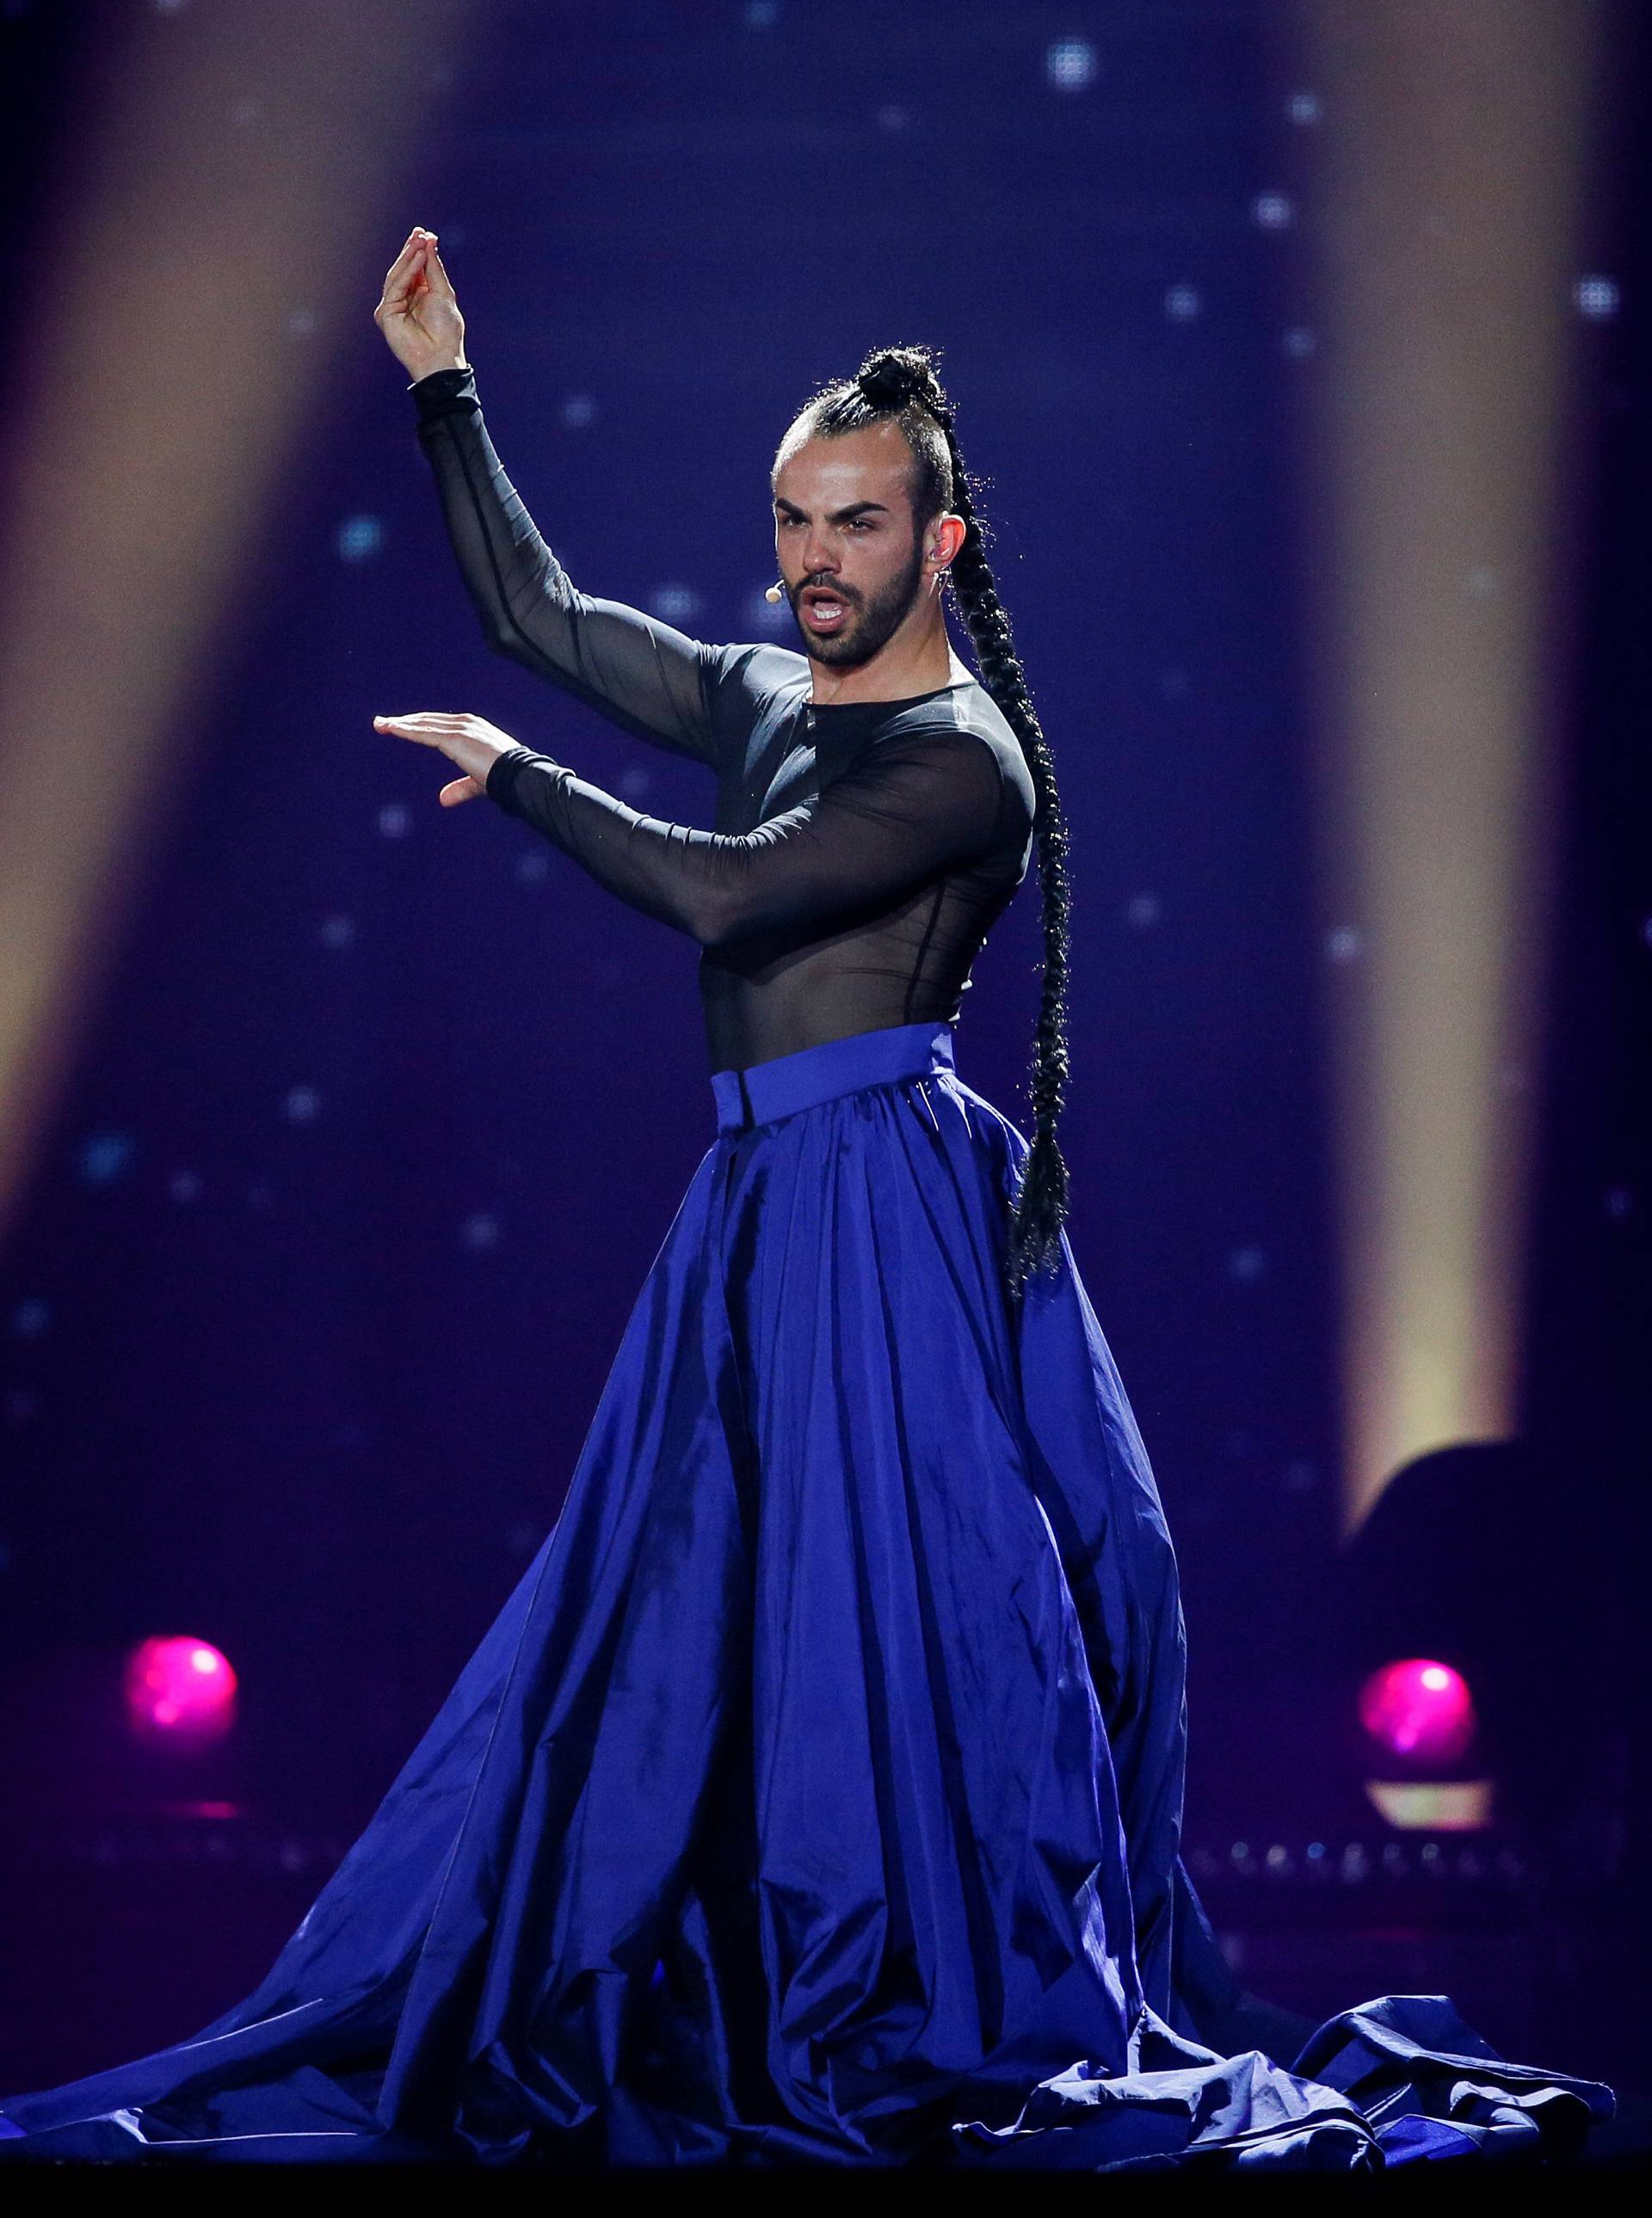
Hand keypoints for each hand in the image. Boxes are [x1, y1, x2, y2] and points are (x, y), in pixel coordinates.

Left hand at [373, 710, 523, 806]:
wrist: (521, 777)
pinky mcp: (455, 739)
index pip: (439, 723)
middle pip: (427, 719)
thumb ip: (460, 788)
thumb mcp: (479, 783)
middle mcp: (466, 723)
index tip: (400, 726)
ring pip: (423, 724)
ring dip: (399, 724)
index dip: (418, 724)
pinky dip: (406, 731)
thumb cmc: (507, 779)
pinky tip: (391, 729)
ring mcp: (461, 729)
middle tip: (381, 722)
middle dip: (404, 721)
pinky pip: (425, 734)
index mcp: (473, 728)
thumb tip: (441, 800)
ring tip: (379, 724)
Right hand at [374, 228, 466, 380]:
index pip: (415, 267)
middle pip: (404, 269)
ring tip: (419, 242)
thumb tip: (429, 241)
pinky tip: (417, 259)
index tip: (424, 232)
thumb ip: (434, 268)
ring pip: (397, 276)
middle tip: (419, 232)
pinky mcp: (385, 314)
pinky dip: (406, 271)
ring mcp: (393, 306)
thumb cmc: (446, 330)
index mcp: (419, 294)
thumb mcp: (443, 293)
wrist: (441, 356)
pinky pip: (395, 287)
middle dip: (411, 249)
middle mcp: (405, 298)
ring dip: (408, 257)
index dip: (418, 249)